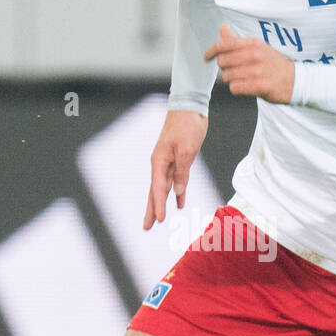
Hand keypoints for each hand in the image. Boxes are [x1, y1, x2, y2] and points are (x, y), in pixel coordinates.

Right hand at [143, 109, 207, 229]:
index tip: (158, 221)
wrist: (189, 108)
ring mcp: (168, 162)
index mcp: (160, 161)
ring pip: (163, 188)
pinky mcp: (178, 160)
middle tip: (146, 227)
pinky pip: (175, 180)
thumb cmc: (186, 125)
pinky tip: (179, 203)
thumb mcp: (187, 150)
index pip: (158, 188)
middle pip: (155, 191)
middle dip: (151, 210)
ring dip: (161, 204)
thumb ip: (182, 171)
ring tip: (157, 220)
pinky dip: (177, 192)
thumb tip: (177, 191)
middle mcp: (161, 163)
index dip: (158, 205)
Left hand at [204, 24, 294, 102]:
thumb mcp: (257, 47)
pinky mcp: (259, 86)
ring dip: (231, 80)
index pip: (225, 44)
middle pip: (223, 62)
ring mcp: (257, 71)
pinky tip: (244, 86)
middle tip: (233, 70)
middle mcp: (255, 55)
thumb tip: (223, 28)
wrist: (292, 80)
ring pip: (228, 76)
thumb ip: (236, 40)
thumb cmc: (272, 64)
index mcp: (253, 44)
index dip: (211, 51)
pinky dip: (237, 88)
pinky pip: (236, 88)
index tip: (207, 57)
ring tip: (242, 79)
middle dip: (224, 68)